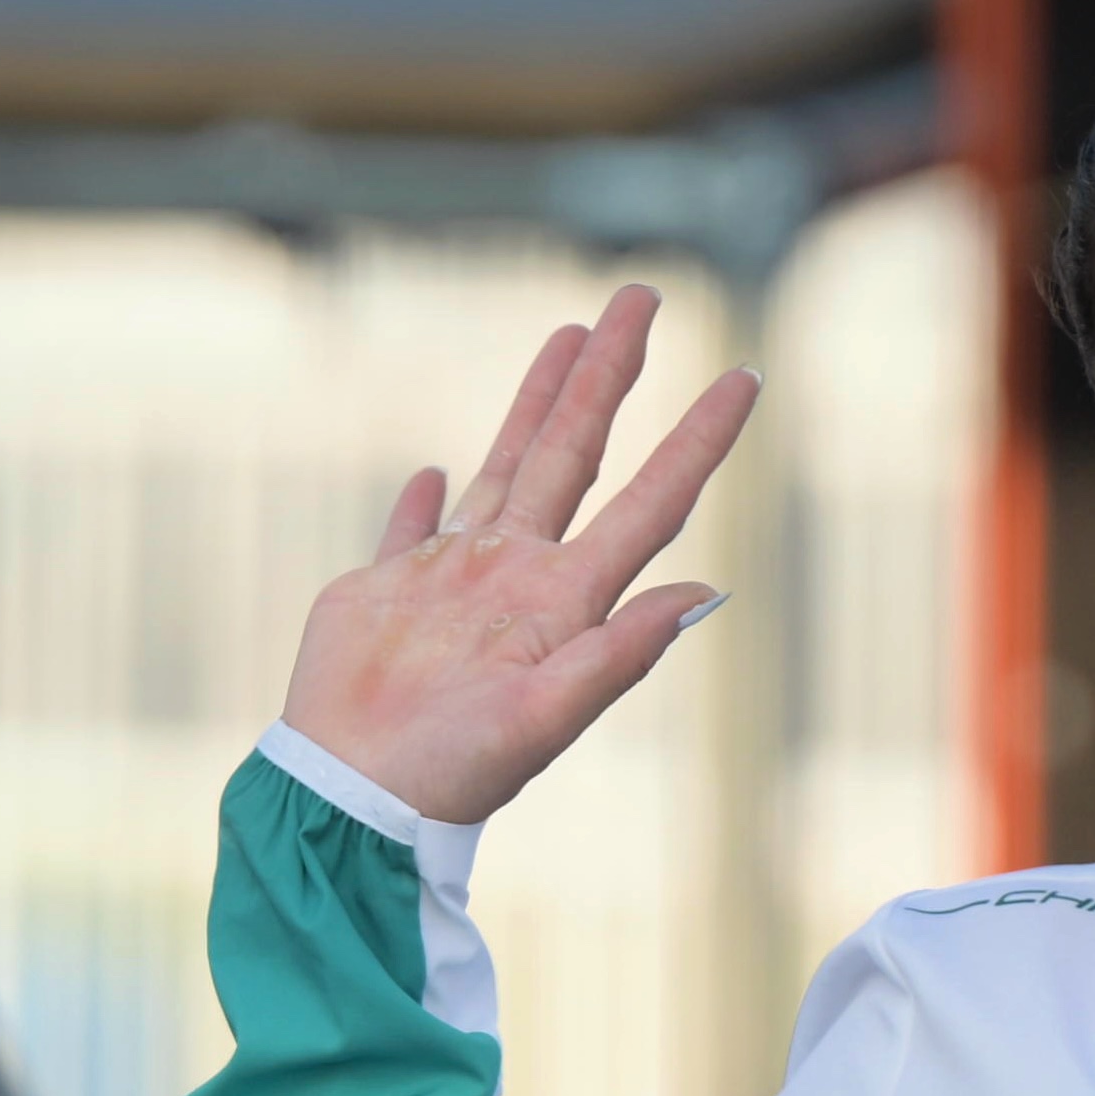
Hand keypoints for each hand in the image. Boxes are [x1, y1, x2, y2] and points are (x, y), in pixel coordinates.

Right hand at [279, 288, 759, 822]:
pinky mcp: (386, 590)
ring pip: (506, 464)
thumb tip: (701, 595)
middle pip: (576, 453)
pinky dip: (421, 498)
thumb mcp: (541, 720)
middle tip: (641, 297)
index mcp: (565, 603)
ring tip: (569, 337)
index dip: (697, 442)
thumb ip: (615, 657)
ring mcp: (454, 579)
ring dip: (539, 402)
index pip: (650, 504)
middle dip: (609, 375)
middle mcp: (519, 578)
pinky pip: (410, 528)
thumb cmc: (447, 774)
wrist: (349, 798)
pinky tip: (433, 469)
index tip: (745, 380)